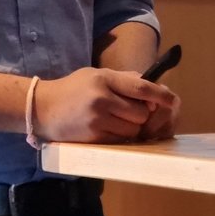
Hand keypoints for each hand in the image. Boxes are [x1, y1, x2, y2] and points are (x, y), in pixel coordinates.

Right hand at [32, 67, 178, 144]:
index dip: (161, 95)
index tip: (173, 100)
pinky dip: (120, 137)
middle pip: (141, 113)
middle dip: (142, 115)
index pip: (141, 88)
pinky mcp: (93, 137)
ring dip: (131, 128)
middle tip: (130, 112)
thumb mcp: (95, 74)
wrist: (41, 108)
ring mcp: (97, 119)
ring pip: (133, 130)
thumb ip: (123, 79)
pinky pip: (120, 140)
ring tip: (116, 121)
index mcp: (104, 79)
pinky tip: (108, 129)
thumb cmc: (72, 89)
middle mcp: (102, 98)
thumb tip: (151, 88)